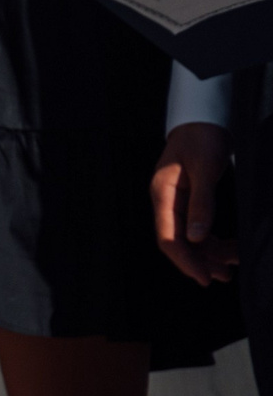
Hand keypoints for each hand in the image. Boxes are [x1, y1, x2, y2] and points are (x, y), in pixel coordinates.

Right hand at [152, 122, 240, 285]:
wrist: (204, 118)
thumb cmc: (203, 138)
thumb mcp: (206, 169)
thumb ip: (202, 203)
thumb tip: (197, 237)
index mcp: (162, 194)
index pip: (168, 237)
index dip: (185, 260)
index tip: (204, 278)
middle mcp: (166, 201)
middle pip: (177, 241)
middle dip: (200, 261)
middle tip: (223, 276)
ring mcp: (176, 201)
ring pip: (189, 237)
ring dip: (210, 253)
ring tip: (232, 265)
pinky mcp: (189, 199)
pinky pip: (197, 227)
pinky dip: (214, 240)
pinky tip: (230, 248)